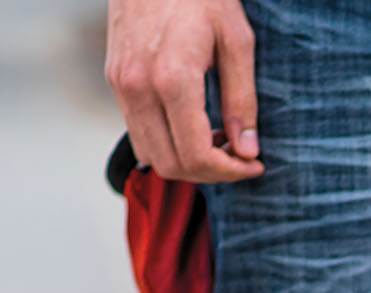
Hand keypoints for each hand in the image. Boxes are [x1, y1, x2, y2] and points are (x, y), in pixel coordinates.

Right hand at [105, 0, 262, 182]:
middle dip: (210, 174)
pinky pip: (139, 131)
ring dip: (187, 162)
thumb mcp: (237, 41)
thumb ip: (242, 100)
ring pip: (150, 154)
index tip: (255, 164)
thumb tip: (247, 149)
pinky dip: (168, 143)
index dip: (230, 172)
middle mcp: (138, 87)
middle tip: (240, 159)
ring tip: (220, 144)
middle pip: (171, 165)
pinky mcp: (115, 80)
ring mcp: (121, 85)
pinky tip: (195, 128)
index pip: (196, 156)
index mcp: (172, 79)